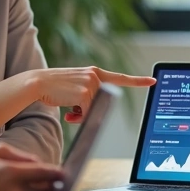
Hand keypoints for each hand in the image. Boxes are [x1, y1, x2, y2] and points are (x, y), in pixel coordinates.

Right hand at [29, 67, 155, 121]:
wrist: (37, 83)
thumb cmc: (55, 89)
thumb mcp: (75, 90)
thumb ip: (88, 96)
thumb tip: (93, 114)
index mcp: (95, 73)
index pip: (120, 78)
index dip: (138, 80)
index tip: (153, 81)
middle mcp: (96, 75)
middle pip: (102, 102)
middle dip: (89, 112)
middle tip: (74, 112)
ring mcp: (91, 83)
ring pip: (95, 109)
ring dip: (82, 115)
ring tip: (69, 109)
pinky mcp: (86, 92)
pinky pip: (88, 113)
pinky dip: (79, 117)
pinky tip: (68, 113)